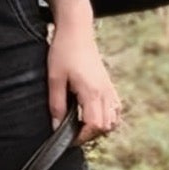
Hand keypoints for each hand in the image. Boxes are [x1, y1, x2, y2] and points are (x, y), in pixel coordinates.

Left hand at [47, 0, 121, 145]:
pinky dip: (107, 116)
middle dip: (90, 134)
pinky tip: (91, 113)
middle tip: (72, 133)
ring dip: (99, 126)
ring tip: (81, 124)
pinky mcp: (109, 84)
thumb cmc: (63, 51)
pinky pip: (115, 108)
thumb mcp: (54, 78)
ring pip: (113, 119)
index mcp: (92, 91)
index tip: (67, 139)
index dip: (82, 137)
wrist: (77, 30)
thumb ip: (55, 105)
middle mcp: (105, 92)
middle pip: (106, 126)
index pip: (95, 125)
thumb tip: (55, 127)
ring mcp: (109, 88)